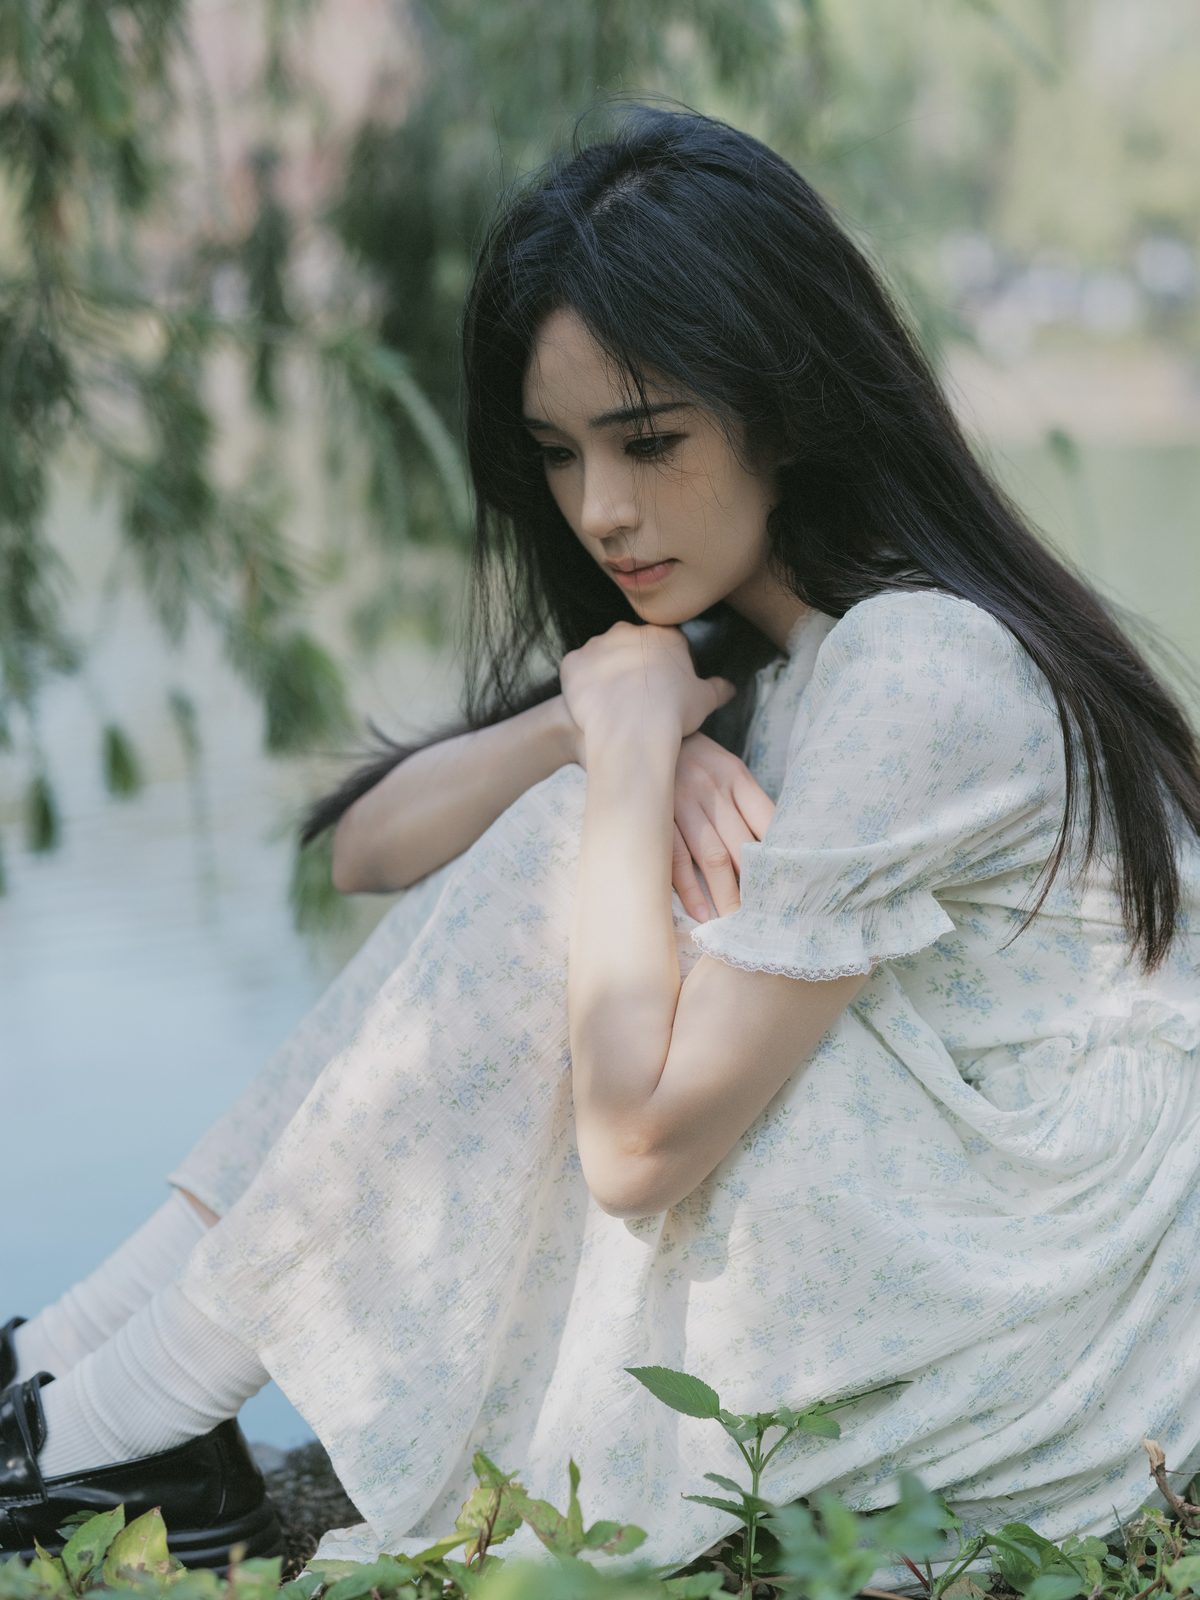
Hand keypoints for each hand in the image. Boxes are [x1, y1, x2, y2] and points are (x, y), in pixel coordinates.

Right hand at [558, 697, 774, 922]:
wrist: (634, 729)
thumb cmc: (688, 756)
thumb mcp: (722, 765)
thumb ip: (745, 798)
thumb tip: (773, 842)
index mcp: (736, 776)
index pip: (769, 821)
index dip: (780, 857)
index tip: (791, 886)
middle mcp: (712, 790)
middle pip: (742, 847)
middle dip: (756, 888)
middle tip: (768, 920)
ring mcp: (682, 804)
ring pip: (712, 857)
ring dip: (726, 895)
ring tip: (736, 924)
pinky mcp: (656, 817)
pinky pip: (675, 857)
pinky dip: (688, 888)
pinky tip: (700, 912)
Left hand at [559, 621, 735, 745]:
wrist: (632, 729)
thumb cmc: (673, 712)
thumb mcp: (705, 700)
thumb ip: (718, 689)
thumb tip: (729, 687)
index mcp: (662, 636)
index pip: (665, 643)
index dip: (665, 665)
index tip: (664, 687)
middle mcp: (628, 632)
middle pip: (630, 645)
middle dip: (633, 664)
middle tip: (637, 696)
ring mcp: (597, 645)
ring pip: (601, 656)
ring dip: (606, 673)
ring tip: (613, 703)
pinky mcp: (573, 662)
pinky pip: (576, 670)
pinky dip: (581, 684)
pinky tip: (591, 704)